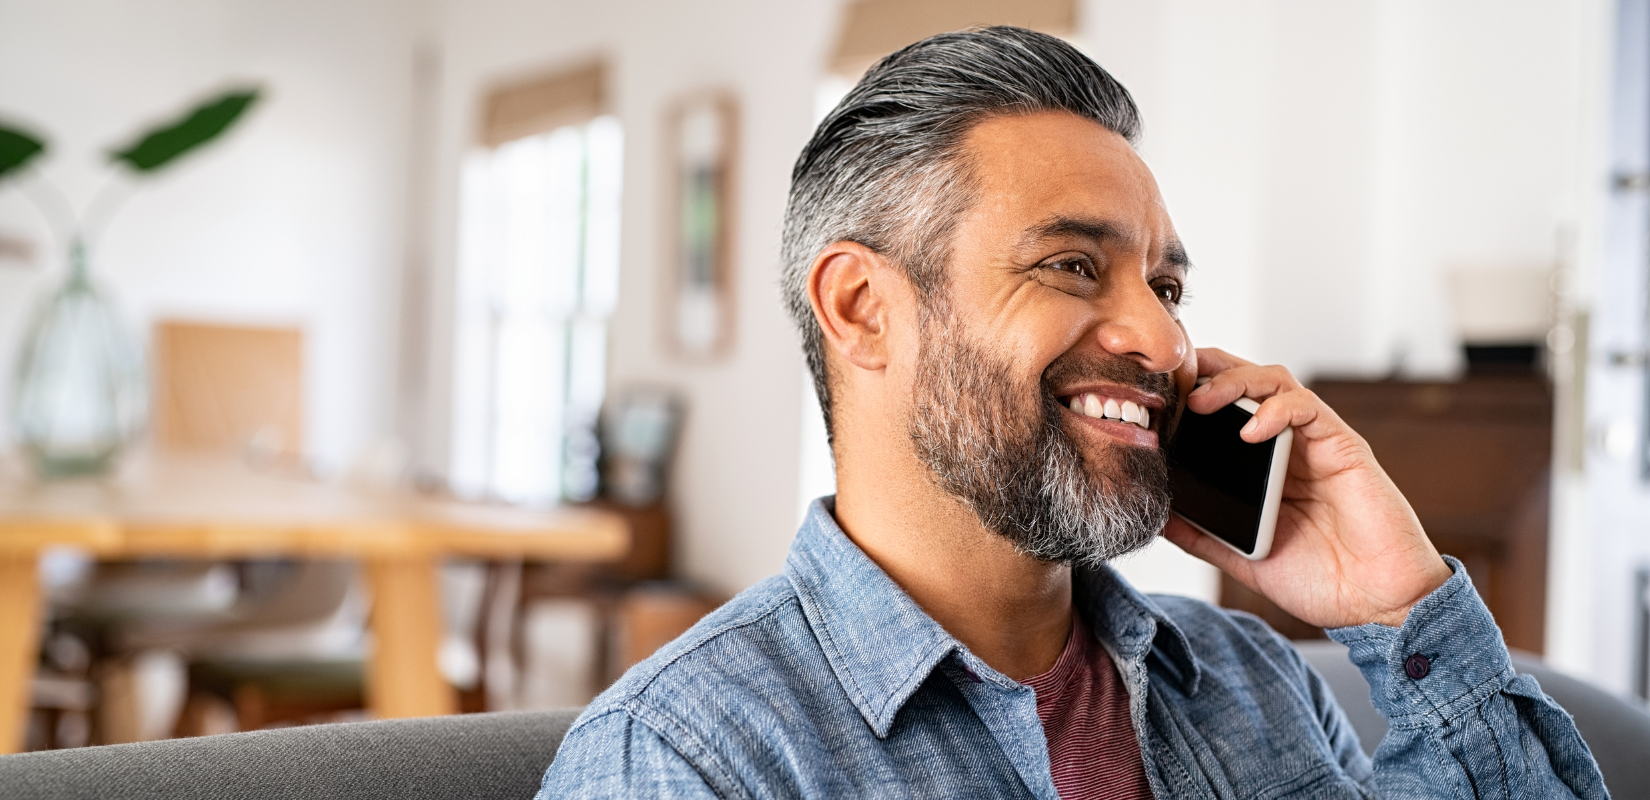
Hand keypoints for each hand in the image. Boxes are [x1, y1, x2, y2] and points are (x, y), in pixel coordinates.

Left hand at [1160, 349, 1451, 628]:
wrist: (1377, 605)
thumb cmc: (1320, 579)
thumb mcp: (1242, 558)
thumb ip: (1203, 535)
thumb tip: (1156, 517)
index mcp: (1260, 466)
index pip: (1222, 410)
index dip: (1188, 395)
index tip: (1151, 400)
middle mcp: (1286, 445)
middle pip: (1244, 382)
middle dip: (1206, 372)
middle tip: (1171, 385)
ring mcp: (1314, 442)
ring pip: (1274, 381)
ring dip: (1234, 381)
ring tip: (1202, 401)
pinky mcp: (1343, 446)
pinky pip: (1308, 409)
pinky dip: (1277, 409)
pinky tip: (1252, 429)